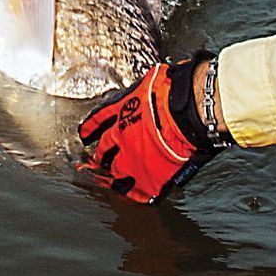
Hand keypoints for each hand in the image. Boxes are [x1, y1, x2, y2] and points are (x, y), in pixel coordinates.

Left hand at [77, 53, 221, 202]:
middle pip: (103, 152)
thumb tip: (143, 91)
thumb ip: (141, 93)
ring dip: (113, 176)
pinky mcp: (150, 179)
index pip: (96, 122)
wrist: (191, 112)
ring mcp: (134, 161)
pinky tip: (133, 193)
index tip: (85, 134)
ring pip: (115, 174)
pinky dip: (135, 193)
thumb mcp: (150, 82)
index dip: (89, 129)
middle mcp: (121, 139)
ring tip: (112, 180)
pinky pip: (138, 192)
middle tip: (98, 160)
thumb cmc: (176, 93)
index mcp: (120, 114)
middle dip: (100, 156)